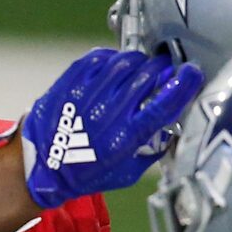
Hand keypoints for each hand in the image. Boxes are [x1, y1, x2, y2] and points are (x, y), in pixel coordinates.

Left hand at [0, 47, 203, 207]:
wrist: (39, 168)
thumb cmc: (84, 173)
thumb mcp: (127, 172)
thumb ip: (153, 149)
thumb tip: (175, 123)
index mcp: (124, 139)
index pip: (163, 104)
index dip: (183, 84)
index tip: (192, 73)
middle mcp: (106, 115)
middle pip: (146, 76)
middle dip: (161, 68)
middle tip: (164, 69)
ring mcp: (85, 96)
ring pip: (123, 62)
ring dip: (138, 61)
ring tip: (140, 67)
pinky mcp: (68, 84)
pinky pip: (97, 58)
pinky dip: (112, 58)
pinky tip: (115, 66)